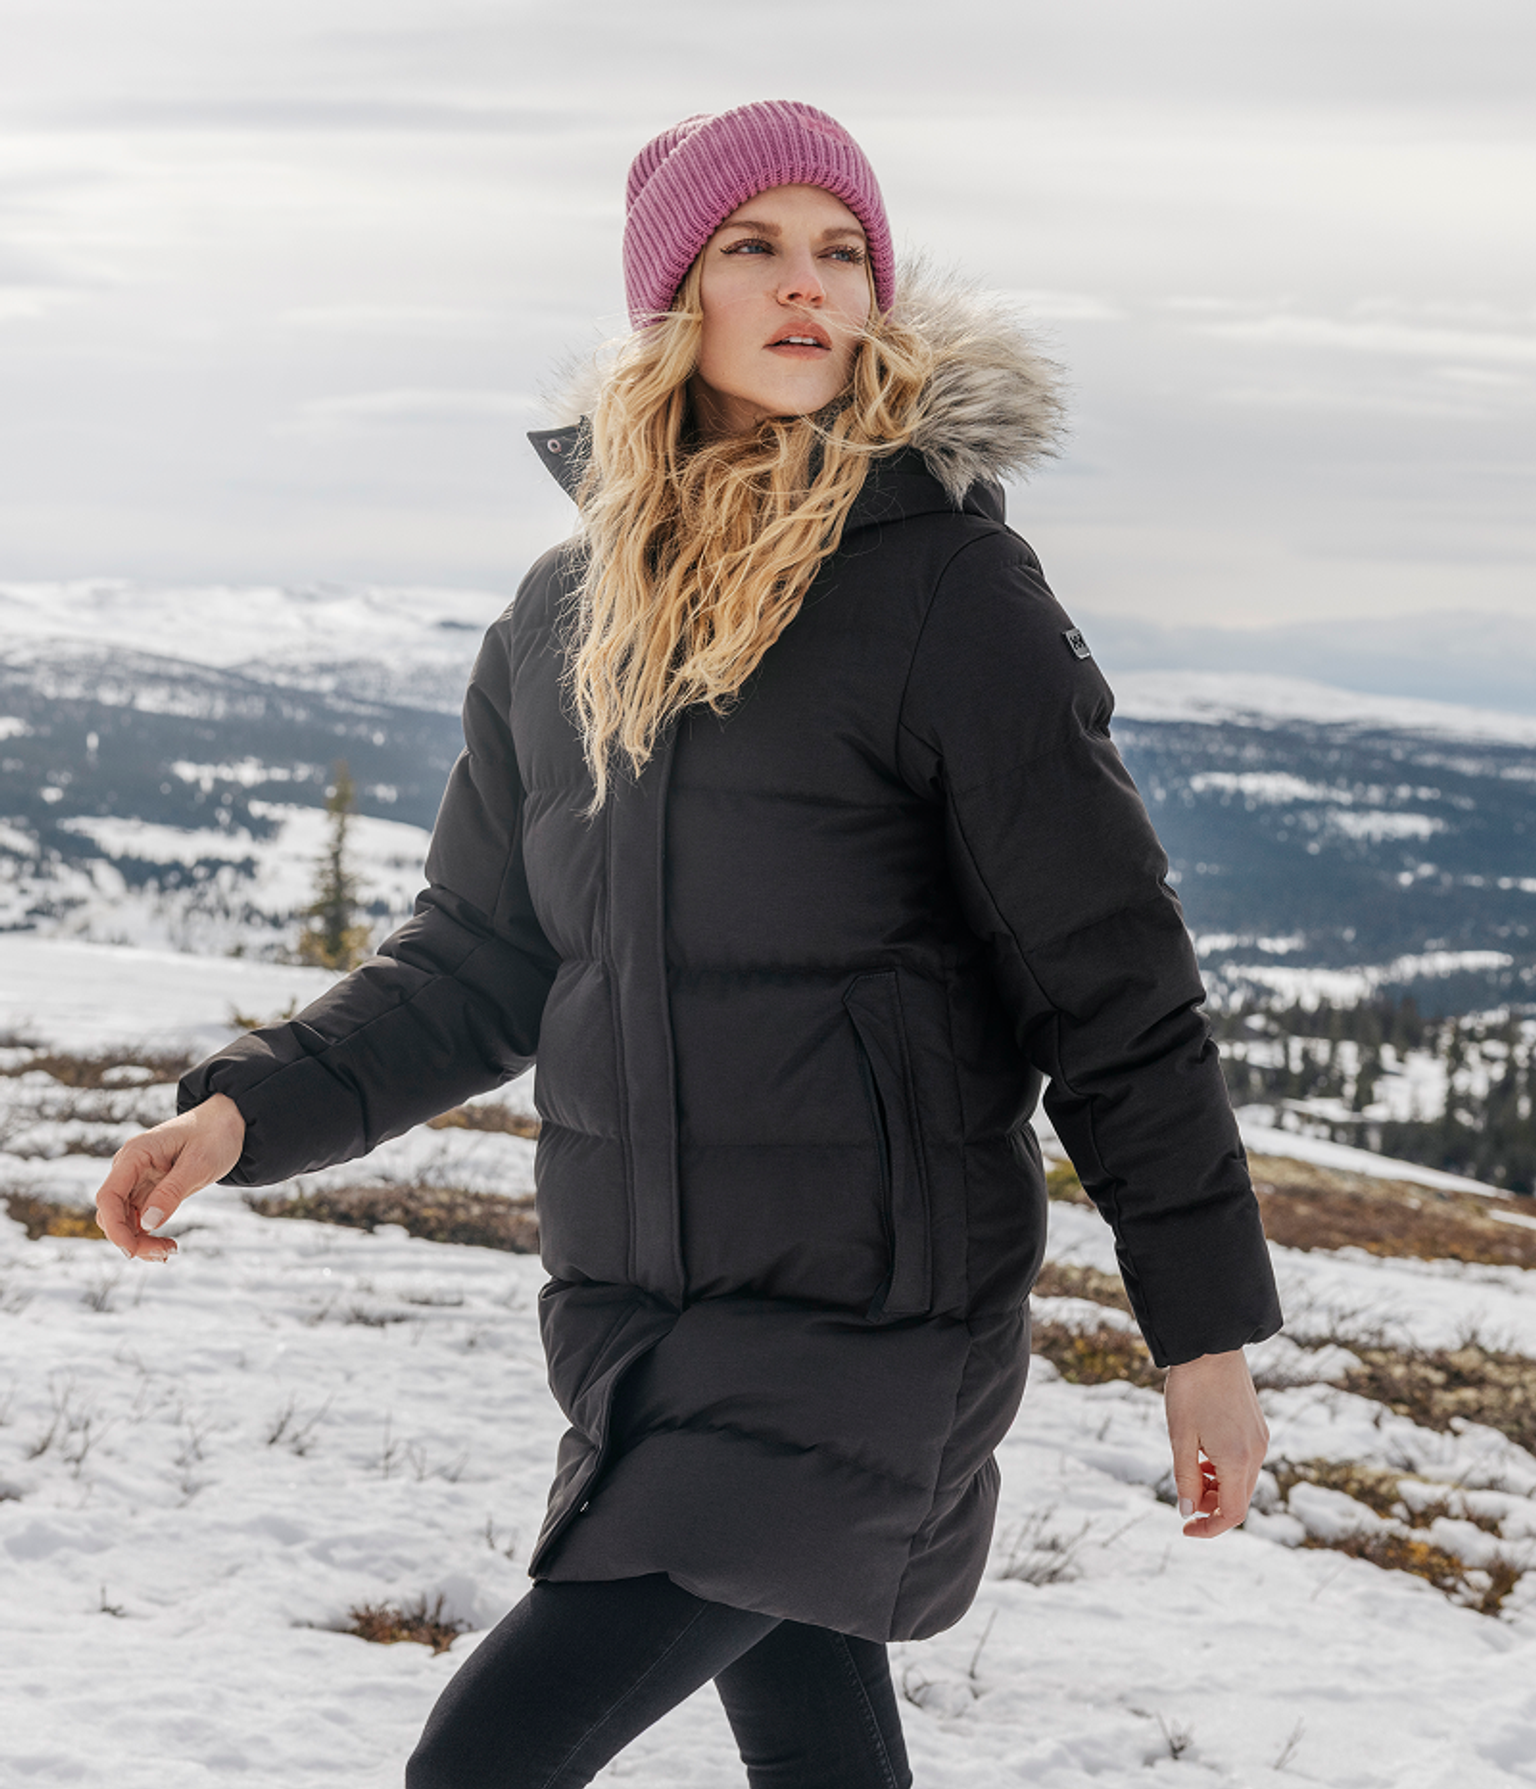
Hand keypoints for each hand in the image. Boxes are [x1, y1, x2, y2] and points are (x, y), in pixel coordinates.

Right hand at [94, 1093, 245, 1261]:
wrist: (228, 1122)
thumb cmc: (215, 1134)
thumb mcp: (199, 1163)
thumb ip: (172, 1192)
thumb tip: (147, 1223)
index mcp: (135, 1155)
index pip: (109, 1196)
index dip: (114, 1227)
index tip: (132, 1250)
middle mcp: (129, 1168)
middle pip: (112, 1213)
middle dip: (131, 1239)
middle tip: (166, 1253)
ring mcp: (137, 1181)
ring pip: (123, 1221)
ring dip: (140, 1241)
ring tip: (170, 1251)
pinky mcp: (148, 1191)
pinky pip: (138, 1220)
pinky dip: (147, 1235)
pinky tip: (168, 1245)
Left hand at [1163, 1348, 1268, 1538]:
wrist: (1210, 1347)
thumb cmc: (1191, 1390)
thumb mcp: (1181, 1438)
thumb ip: (1185, 1478)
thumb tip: (1188, 1512)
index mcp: (1238, 1460)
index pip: (1232, 1514)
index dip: (1209, 1528)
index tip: (1185, 1528)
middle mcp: (1256, 1453)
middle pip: (1238, 1500)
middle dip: (1211, 1506)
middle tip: (1184, 1495)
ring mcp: (1260, 1439)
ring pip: (1242, 1481)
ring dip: (1217, 1487)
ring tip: (1190, 1470)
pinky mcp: (1258, 1427)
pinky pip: (1245, 1461)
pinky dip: (1224, 1468)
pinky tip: (1203, 1452)